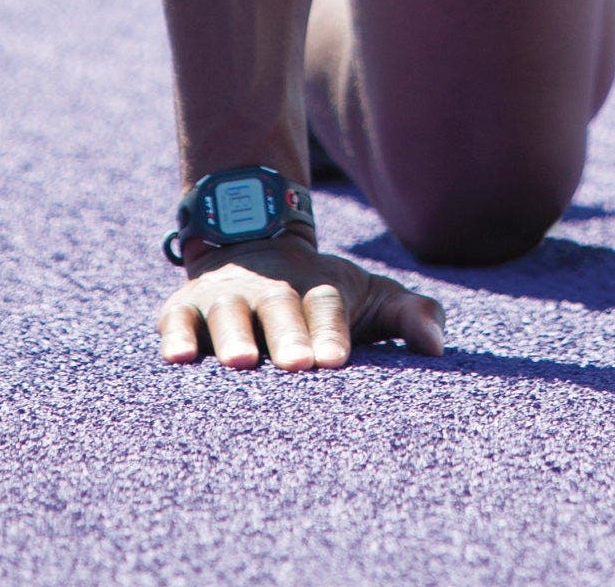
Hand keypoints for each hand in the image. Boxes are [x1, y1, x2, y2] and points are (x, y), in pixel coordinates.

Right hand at [155, 234, 444, 370]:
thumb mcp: (371, 297)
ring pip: (229, 314)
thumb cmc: (324, 296)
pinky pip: (175, 321)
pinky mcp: (183, 308)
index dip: (332, 331)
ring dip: (235, 336)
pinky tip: (177, 359)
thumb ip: (409, 316)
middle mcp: (272, 289)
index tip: (335, 361)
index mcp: (319, 288)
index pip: (328, 307)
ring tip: (242, 362)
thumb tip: (439, 348)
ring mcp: (226, 296)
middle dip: (290, 335)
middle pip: (281, 308)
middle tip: (299, 365)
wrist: (255, 250)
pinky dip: (175, 337)